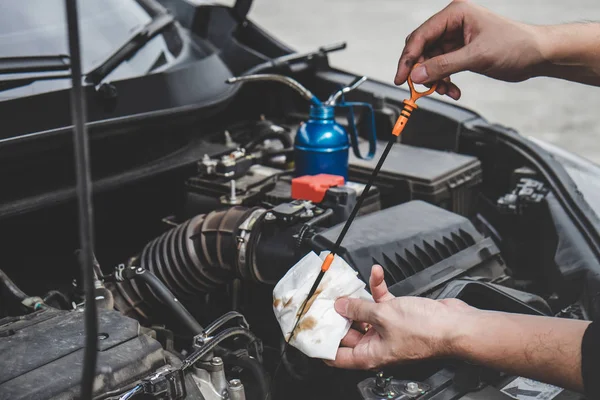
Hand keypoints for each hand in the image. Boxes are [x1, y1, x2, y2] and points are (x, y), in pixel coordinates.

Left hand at [327, 265, 475, 369]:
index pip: (336, 356)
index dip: (321, 345)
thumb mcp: (383, 316)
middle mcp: (377, 345)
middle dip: (337, 314)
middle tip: (325, 300)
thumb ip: (358, 309)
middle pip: (348, 331)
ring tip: (347, 284)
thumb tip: (340, 306)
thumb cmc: (426, 331)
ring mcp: (387, 329)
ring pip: (364, 313)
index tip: (309, 332)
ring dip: (358, 298)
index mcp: (369, 355)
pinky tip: (376, 275)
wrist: (455, 325)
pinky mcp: (398, 315)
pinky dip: (378, 289)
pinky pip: (382, 302)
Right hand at [394, 0, 544, 99]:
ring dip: (434, 79)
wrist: (537, 55)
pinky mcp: (460, 53)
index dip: (408, 58)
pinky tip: (454, 90)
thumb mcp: (477, 56)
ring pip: (430, 62)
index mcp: (455, 14)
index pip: (421, 35)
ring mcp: (456, 39)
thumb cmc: (515, 45)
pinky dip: (444, 82)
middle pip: (422, 48)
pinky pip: (442, 69)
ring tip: (445, 90)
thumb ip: (444, 66)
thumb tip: (417, 76)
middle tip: (420, 88)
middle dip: (421, 70)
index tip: (401, 78)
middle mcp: (452, 24)